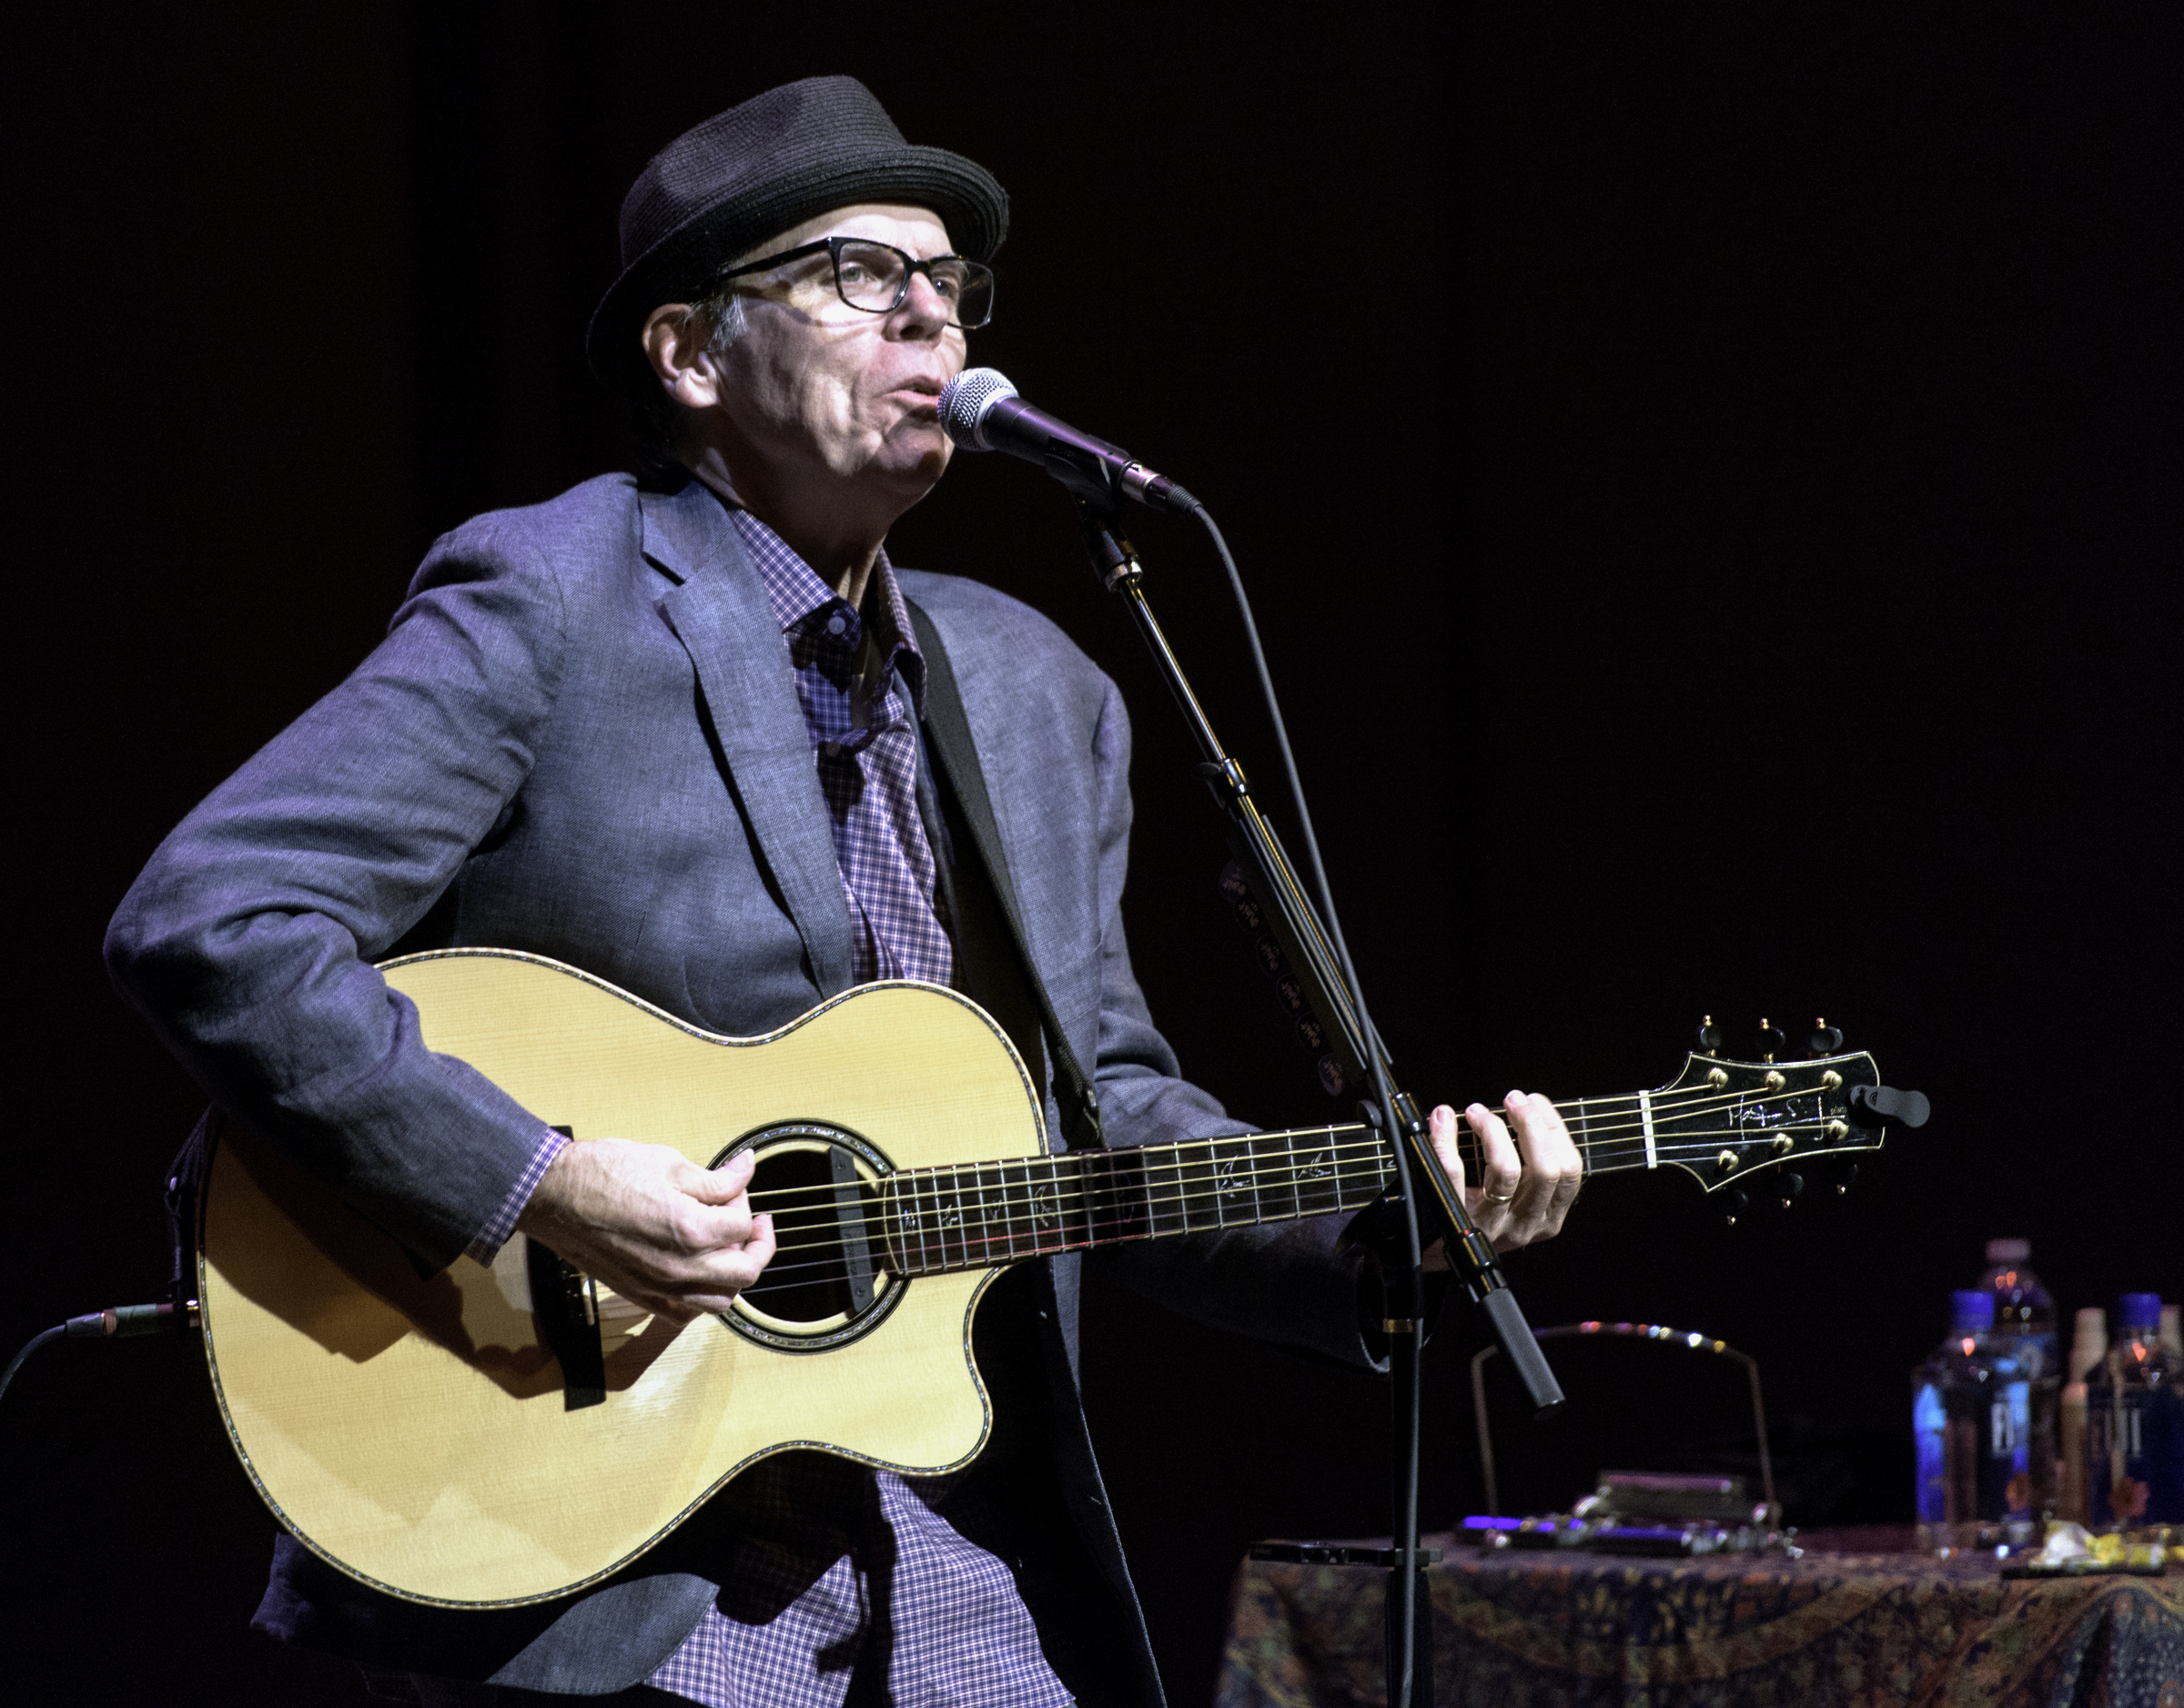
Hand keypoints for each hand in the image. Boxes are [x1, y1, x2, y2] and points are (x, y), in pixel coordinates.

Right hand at [514, 1139, 775, 1324]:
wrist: (554, 1197)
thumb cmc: (604, 1174)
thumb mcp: (668, 1163)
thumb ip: (716, 1178)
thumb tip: (745, 1170)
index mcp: (689, 1230)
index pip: (742, 1225)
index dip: (744, 1200)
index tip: (735, 1185)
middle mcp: (679, 1269)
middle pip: (745, 1272)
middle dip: (757, 1244)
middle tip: (752, 1222)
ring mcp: (660, 1288)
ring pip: (721, 1301)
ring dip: (734, 1275)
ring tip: (729, 1248)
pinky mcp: (641, 1297)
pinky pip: (687, 1312)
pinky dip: (702, 1295)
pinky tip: (699, 1270)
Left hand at [1421, 1092, 1581, 1258]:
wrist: (1435, 1251)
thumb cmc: (1480, 1210)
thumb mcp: (1517, 1196)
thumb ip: (1529, 1160)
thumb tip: (1525, 1106)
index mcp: (1549, 1216)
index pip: (1570, 1169)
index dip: (1555, 1129)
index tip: (1536, 1101)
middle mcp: (1527, 1224)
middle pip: (1546, 1169)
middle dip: (1531, 1123)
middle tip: (1512, 1098)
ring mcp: (1493, 1226)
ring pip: (1507, 1170)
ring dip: (1494, 1129)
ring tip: (1476, 1111)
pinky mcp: (1457, 1221)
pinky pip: (1453, 1173)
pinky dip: (1446, 1138)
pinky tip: (1444, 1119)